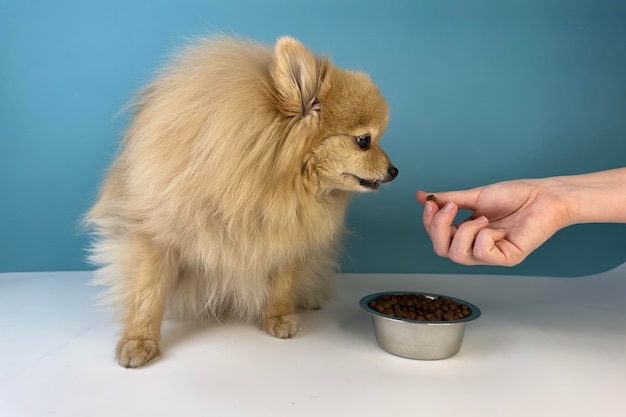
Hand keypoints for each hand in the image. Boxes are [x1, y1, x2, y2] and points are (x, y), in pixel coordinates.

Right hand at [416, 179, 567, 265]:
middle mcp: (475, 247)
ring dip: (465, 231)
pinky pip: (482, 254)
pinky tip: (497, 227)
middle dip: (439, 228)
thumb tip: (422, 196)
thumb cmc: (515, 195)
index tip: (431, 203)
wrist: (544, 195)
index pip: (437, 238)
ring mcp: (491, 255)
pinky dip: (484, 236)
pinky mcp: (506, 258)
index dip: (429, 223)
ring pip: (458, 256)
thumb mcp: (474, 196)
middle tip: (450, 207)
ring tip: (482, 218)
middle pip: (442, 250)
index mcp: (466, 234)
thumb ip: (448, 199)